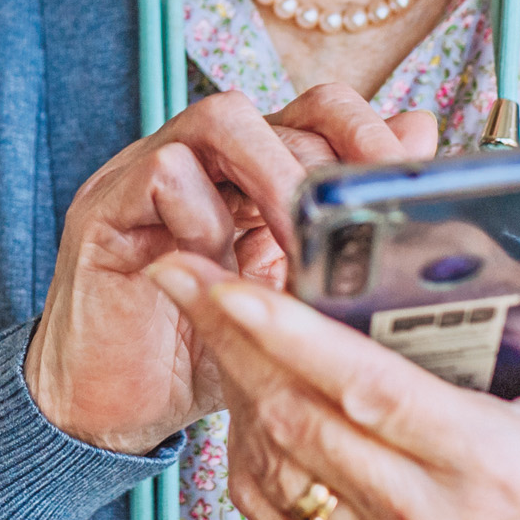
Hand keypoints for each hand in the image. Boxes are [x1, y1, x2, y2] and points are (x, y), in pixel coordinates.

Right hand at [27, 87, 436, 453]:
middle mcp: (195, 161)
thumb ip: (341, 238)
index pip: (313, 111)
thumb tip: (415, 155)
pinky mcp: (104, 210)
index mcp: (244, 176)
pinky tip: (224, 274)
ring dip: (277, 176)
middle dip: (330, 159)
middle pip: (275, 108)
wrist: (106, 411)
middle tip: (359, 220)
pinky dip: (208, 216)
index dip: (365, 132)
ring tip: (303, 243)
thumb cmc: (203, 355)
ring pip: (221, 119)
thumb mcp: (290, 302)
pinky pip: (163, 172)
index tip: (404, 182)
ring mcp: (143, 176)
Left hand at [151, 183, 519, 519]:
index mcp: (494, 465)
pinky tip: (247, 393)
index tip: (230, 279)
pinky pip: (275, 512)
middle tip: (180, 269)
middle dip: (231, 338)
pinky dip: (251, 448)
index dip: (290, 333)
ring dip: (235, 386)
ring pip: (275, 462)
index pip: (369, 388)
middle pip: (299, 418)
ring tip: (207, 316)